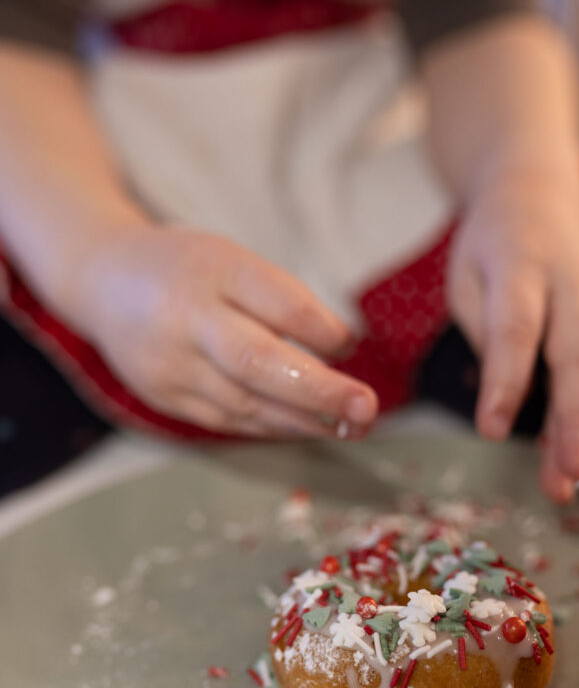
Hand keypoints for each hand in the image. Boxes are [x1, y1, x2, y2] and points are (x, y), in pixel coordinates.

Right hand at [79, 226, 377, 436]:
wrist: (103, 283)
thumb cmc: (186, 268)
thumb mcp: (234, 260)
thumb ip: (283, 300)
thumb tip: (344, 348)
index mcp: (211, 271)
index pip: (278, 304)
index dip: (323, 331)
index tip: (351, 345)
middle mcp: (186, 322)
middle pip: (257, 363)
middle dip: (319, 391)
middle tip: (366, 408)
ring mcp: (170, 367)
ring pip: (246, 404)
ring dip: (305, 420)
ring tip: (353, 426)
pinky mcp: (164, 399)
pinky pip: (228, 421)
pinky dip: (273, 427)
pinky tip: (308, 427)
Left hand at [448, 161, 578, 502]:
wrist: (538, 194)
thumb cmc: (491, 245)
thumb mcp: (465, 275)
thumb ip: (484, 331)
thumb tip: (508, 398)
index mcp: (520, 264)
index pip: (516, 328)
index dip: (507, 381)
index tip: (492, 431)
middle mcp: (569, 280)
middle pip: (578, 353)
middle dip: (575, 418)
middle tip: (570, 472)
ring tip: (566, 482)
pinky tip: (567, 455)